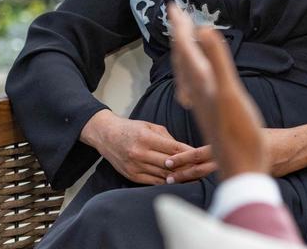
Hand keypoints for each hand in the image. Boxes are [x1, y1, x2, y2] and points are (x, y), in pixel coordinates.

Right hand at [80, 109, 194, 184]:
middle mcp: (140, 153)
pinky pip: (154, 181)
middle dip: (186, 167)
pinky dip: (166, 181)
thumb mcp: (149, 126)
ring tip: (191, 176)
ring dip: (178, 176)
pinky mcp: (131, 176)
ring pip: (163, 175)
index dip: (189, 154)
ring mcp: (135, 166)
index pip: (173, 149)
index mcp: (146, 137)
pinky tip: (175, 180)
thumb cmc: (130, 129)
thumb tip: (185, 150)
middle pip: (170, 164)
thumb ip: (167, 138)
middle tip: (200, 168)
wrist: (106, 135)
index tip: (200, 156)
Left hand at [167, 2, 267, 180]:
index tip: (172, 5)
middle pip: (182, 57)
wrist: (242, 168)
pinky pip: (193, 86)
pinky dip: (192, 73)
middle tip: (175, 14)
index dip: (179, 25)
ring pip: (186, 72)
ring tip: (183, 39)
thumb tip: (202, 29)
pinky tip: (195, 78)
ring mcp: (201, 103)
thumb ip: (217, 60)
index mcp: (201, 82)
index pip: (185, 47)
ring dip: (183, 51)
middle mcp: (197, 91)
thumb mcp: (230, 92)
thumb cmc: (240, 134)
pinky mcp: (208, 113)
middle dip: (179, 34)